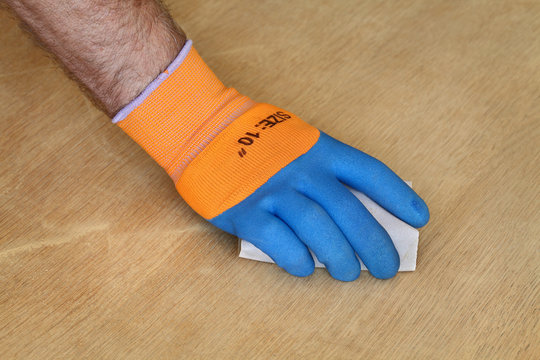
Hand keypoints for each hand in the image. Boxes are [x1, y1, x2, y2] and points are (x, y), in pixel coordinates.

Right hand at [210, 132, 428, 280]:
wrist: (204, 130)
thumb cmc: (256, 140)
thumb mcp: (298, 140)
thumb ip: (324, 168)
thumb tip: (356, 209)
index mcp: (319, 149)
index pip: (369, 173)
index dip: (398, 197)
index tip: (419, 219)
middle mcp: (301, 170)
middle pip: (349, 211)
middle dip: (375, 244)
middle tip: (387, 268)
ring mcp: (273, 190)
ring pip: (318, 229)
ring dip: (340, 257)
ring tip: (349, 274)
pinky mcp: (246, 211)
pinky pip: (279, 242)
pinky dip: (297, 260)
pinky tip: (306, 268)